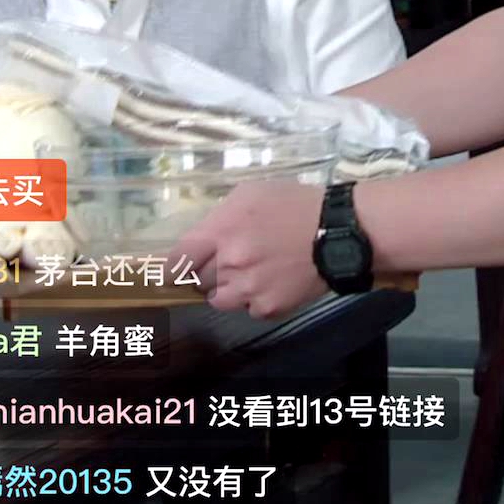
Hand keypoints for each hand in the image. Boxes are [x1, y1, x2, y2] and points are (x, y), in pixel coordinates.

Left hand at [177, 180, 326, 318]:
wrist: (337, 232)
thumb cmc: (293, 204)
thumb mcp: (250, 194)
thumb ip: (220, 217)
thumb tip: (202, 239)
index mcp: (222, 231)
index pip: (177, 260)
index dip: (168, 269)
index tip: (166, 273)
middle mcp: (230, 263)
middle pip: (198, 281)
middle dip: (207, 272)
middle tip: (226, 261)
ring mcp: (248, 289)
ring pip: (219, 299)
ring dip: (226, 289)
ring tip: (248, 273)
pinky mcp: (268, 308)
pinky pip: (248, 309)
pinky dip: (255, 299)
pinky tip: (272, 281)